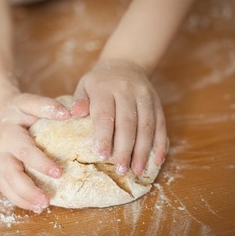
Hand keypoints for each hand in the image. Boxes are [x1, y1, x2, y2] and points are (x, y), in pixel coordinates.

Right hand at [0, 93, 70, 212]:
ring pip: (6, 186)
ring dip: (23, 199)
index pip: (25, 151)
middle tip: (46, 201)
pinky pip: (6, 189)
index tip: (59, 173)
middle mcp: (0, 151)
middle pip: (11, 175)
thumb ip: (47, 106)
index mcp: (8, 134)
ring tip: (42, 207)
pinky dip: (19, 200)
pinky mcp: (0, 171)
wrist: (0, 115)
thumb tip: (69, 113)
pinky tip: (35, 207)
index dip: (40, 163)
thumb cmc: (19, 110)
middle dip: (28, 190)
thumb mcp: (29, 102)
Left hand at [72, 59, 167, 175]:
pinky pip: (161, 124)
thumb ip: (79, 100)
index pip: (105, 115)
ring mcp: (145, 97)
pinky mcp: (157, 103)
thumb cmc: (100, 82)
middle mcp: (127, 92)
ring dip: (143, 151)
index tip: (102, 155)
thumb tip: (73, 114)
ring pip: (147, 126)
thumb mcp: (84, 86)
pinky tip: (157, 160)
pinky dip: (160, 143)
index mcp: (105, 89)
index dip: (104, 136)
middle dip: (125, 149)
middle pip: (128, 123)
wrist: (125, 64)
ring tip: (137, 170)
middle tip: (121, 170)